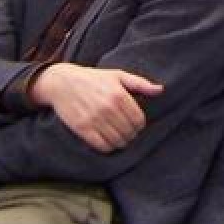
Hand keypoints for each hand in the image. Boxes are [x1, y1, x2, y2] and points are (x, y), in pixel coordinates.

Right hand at [30, 64, 161, 152]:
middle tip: (129, 134)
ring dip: (121, 143)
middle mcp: (108, 108)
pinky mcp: (82, 128)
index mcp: (119, 95)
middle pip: (128, 132)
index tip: (136, 126)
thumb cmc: (94, 78)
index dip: (140, 126)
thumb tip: (161, 90)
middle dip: (131, 135)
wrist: (63, 83)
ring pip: (116, 141)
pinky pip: (101, 145)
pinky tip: (108, 143)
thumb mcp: (118, 75)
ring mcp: (94, 119)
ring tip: (121, 139)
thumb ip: (140, 84)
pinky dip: (108, 147)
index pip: (138, 120)